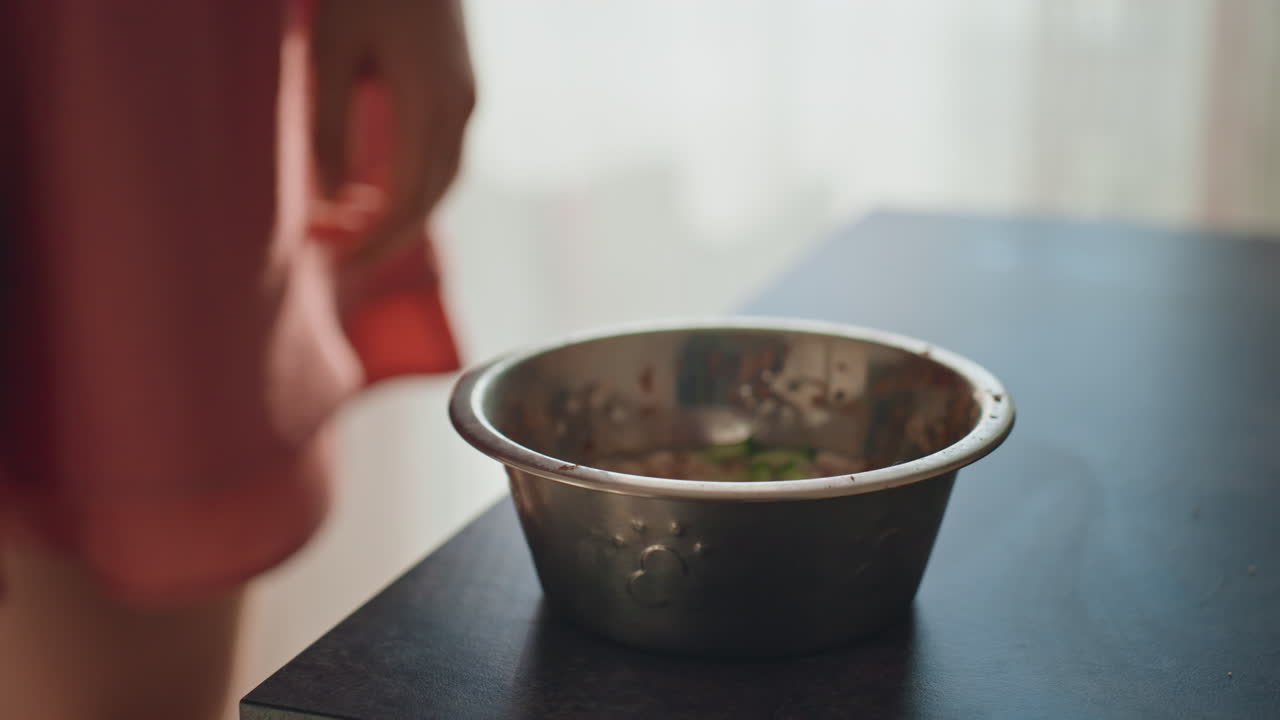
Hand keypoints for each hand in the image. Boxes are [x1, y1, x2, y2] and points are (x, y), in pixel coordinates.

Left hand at [311, 0, 474, 265]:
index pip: (407, 198)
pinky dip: (414, 186)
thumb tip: (330, 200)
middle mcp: (460, 109)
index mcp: (430, 103)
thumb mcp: (329, 53)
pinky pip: (444, 157)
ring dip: (401, 214)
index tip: (332, 260)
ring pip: (442, 182)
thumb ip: (329, 127)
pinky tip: (376, 189)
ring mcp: (468, 100)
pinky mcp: (463, 91)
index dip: (373, 238)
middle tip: (337, 258)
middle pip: (431, 199)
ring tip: (352, 230)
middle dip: (386, 236)